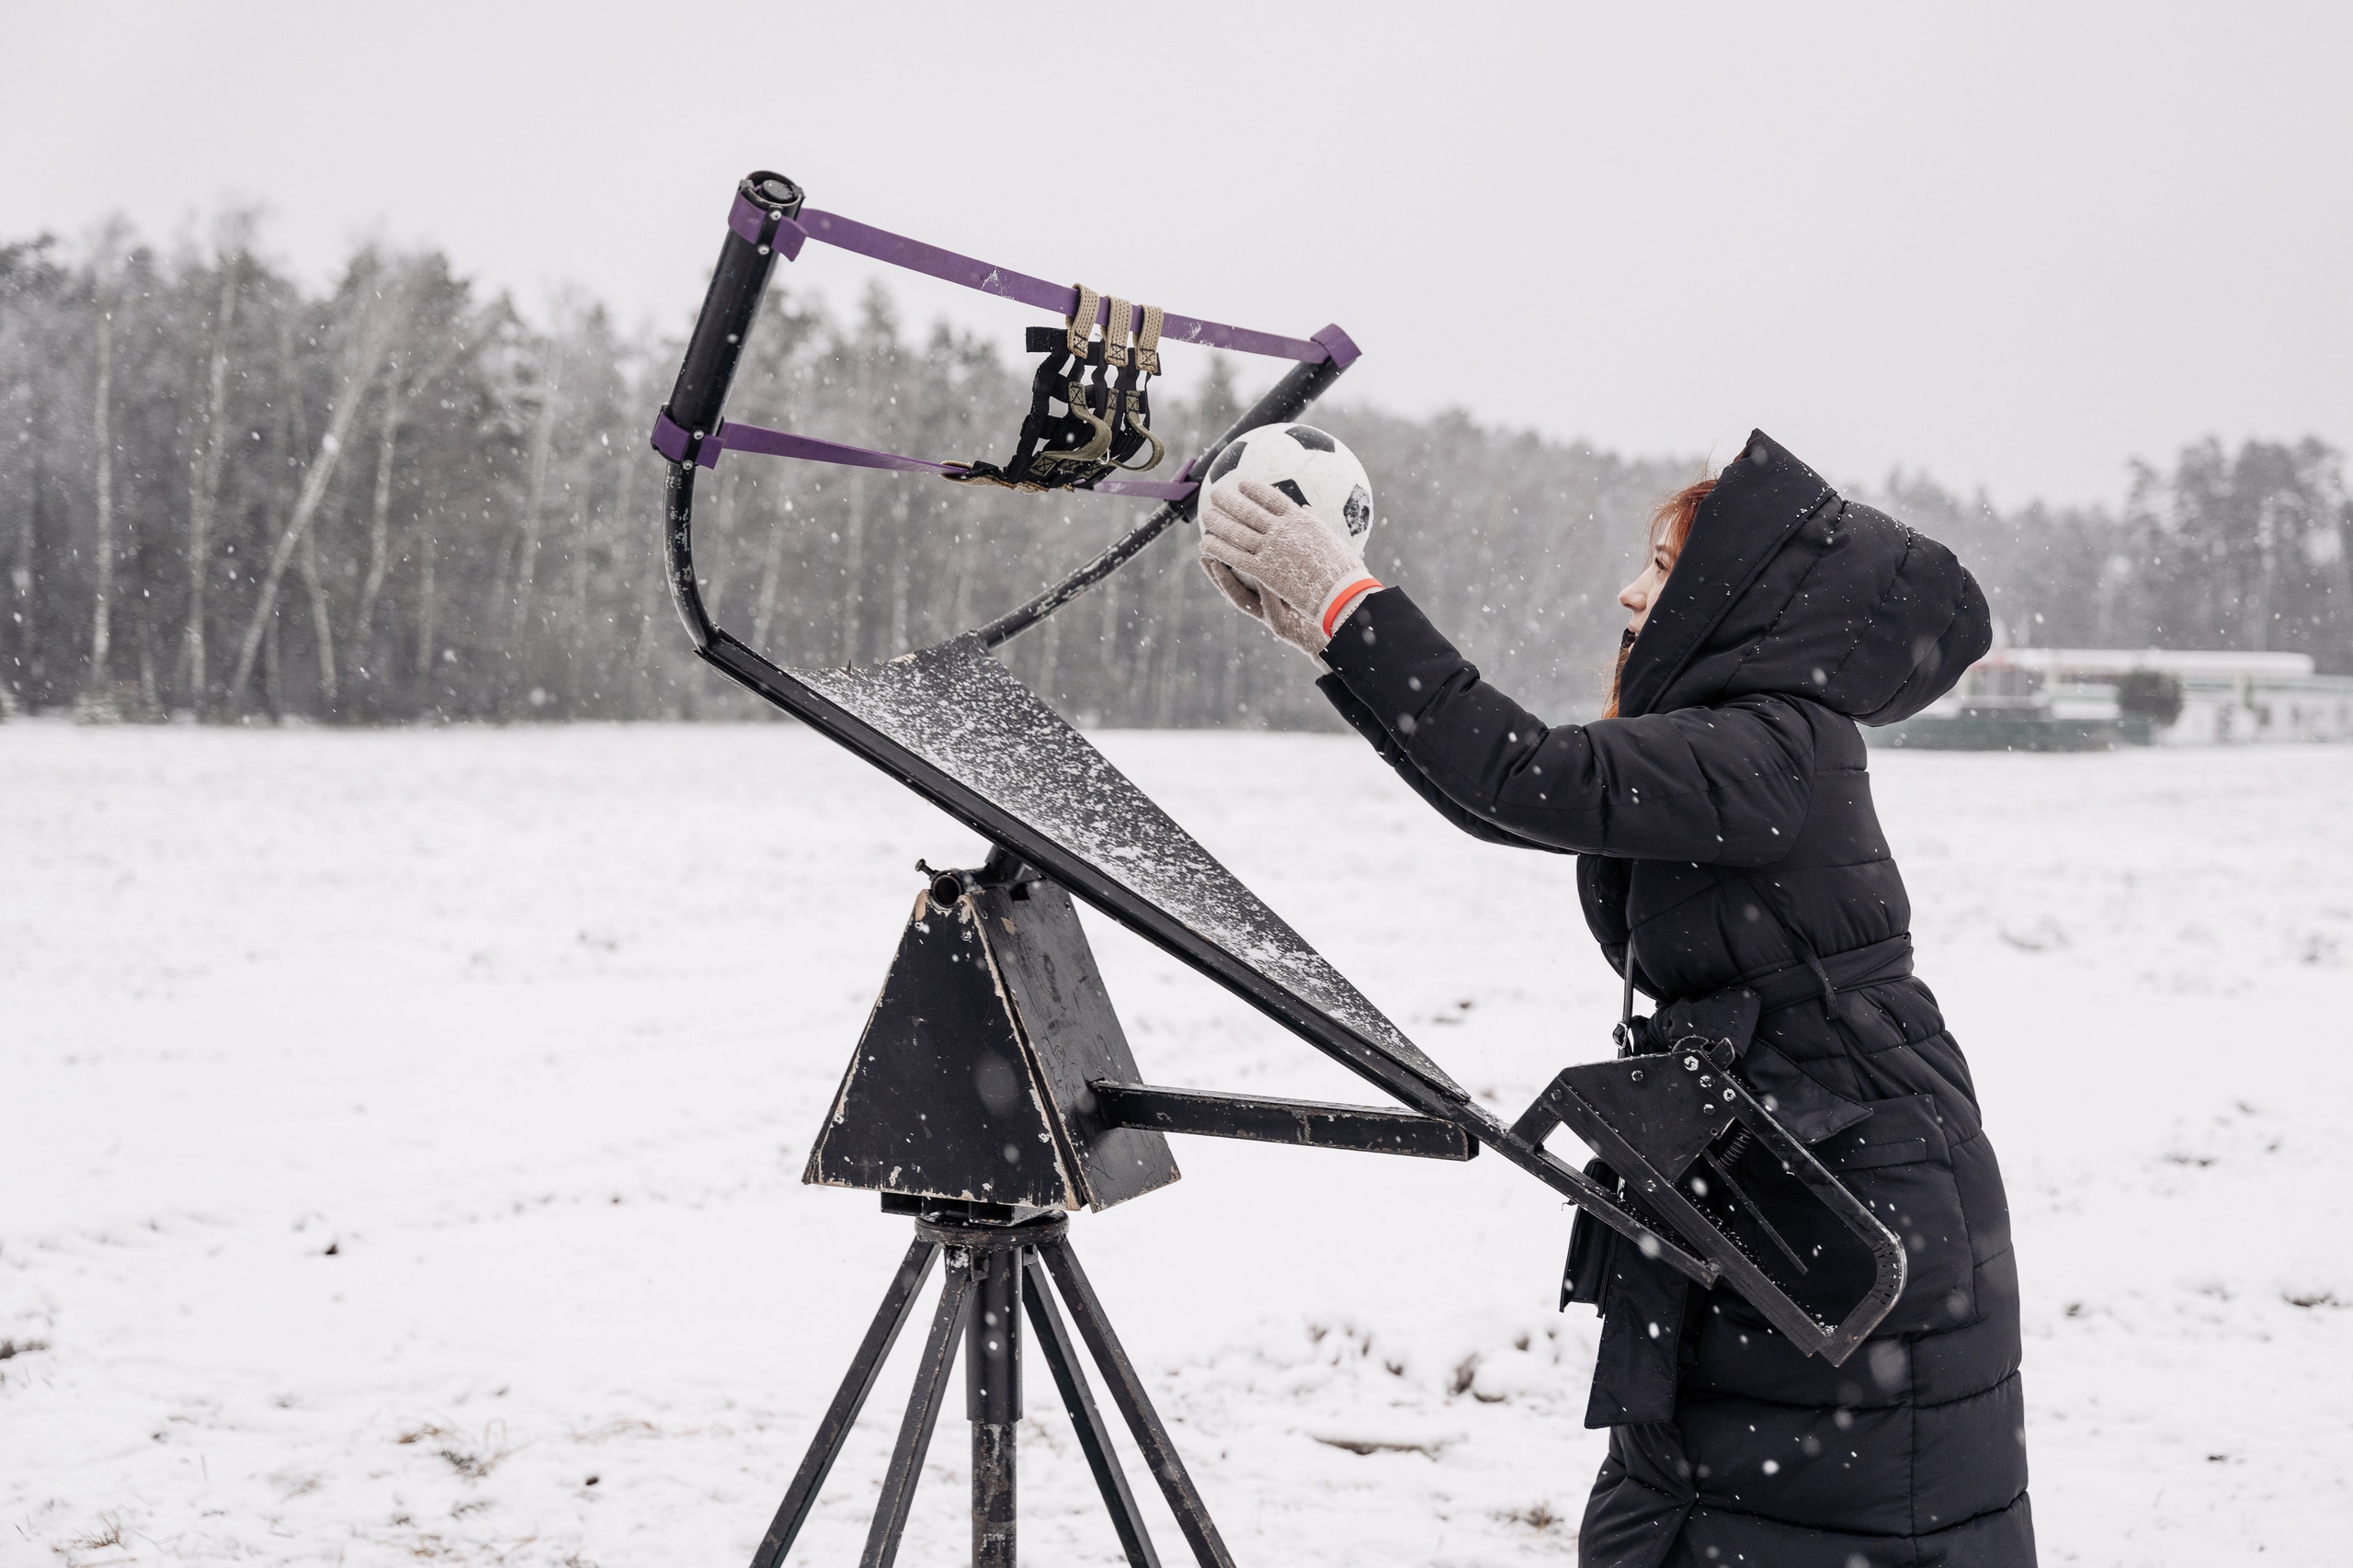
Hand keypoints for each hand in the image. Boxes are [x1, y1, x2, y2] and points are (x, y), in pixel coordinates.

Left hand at [1198, 479, 1380, 656]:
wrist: (1342, 591)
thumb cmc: (1345, 570)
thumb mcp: (1333, 540)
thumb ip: (1316, 523)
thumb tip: (1307, 509)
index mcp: (1301, 519)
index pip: (1273, 498)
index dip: (1255, 490)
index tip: (1242, 484)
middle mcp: (1283, 529)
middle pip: (1250, 511)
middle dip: (1229, 501)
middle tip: (1215, 494)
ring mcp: (1272, 549)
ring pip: (1238, 532)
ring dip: (1219, 522)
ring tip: (1206, 517)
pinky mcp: (1265, 570)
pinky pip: (1236, 556)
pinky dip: (1219, 548)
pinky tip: (1206, 544)